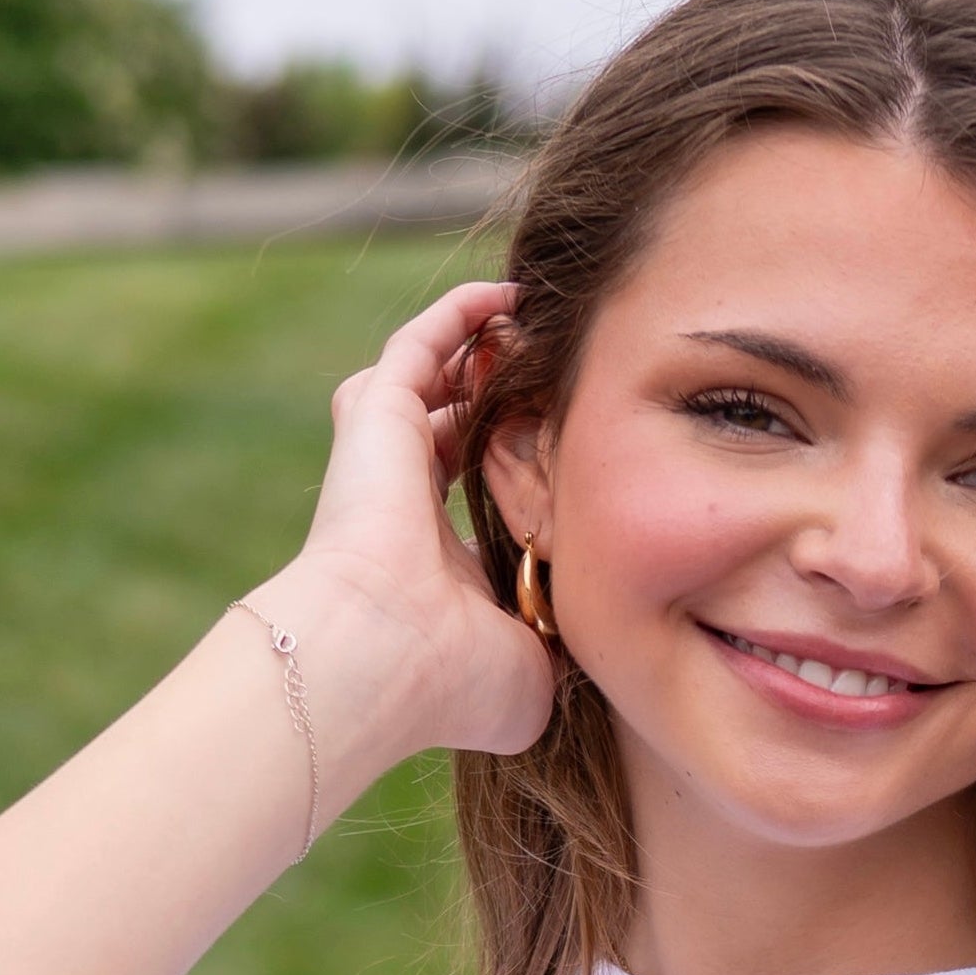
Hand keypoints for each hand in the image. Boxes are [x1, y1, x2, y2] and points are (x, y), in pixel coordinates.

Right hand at [264, 277, 559, 782]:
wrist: (383, 658)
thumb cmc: (454, 682)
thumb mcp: (533, 672)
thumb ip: (564, 644)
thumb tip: (597, 640)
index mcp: (436, 564)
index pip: (478, 500)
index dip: (524, 472)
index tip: (580, 453)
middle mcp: (405, 506)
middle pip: (456, 429)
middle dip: (504, 401)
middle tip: (562, 377)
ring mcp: (386, 456)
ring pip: (436, 380)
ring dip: (482, 351)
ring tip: (536, 325)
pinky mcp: (378, 414)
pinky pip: (422, 342)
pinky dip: (460, 314)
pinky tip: (508, 292)